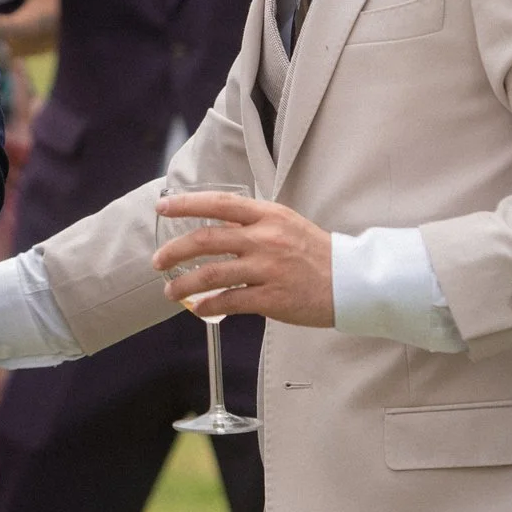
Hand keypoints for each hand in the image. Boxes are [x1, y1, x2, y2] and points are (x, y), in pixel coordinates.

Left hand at [152, 191, 334, 327]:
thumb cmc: (316, 253)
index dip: (186, 204)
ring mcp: (268, 269)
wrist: (352, 281)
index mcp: (267, 216)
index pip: (219, 204)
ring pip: (212, 273)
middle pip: (206, 239)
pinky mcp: (273, 298)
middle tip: (158, 260)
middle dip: (175, 250)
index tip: (163, 208)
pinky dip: (208, 305)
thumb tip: (217, 227)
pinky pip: (230, 300)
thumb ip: (253, 223)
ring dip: (184, 283)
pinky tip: (198, 308)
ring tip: (170, 290)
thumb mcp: (286, 224)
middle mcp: (265, 239)